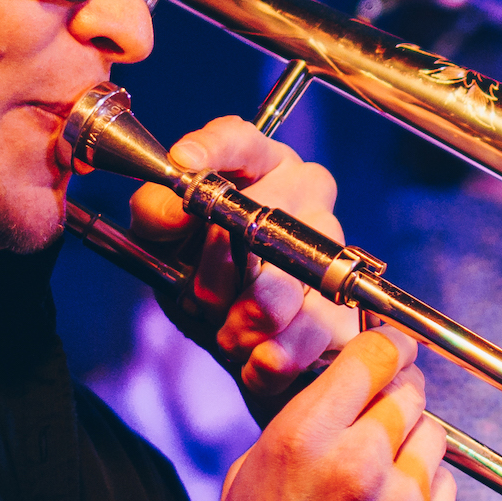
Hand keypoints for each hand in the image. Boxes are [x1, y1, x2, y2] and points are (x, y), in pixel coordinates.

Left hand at [128, 116, 361, 416]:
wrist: (241, 335)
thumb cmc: (200, 270)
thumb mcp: (162, 243)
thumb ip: (156, 215)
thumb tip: (172, 207)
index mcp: (256, 163)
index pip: (238, 138)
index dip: (211, 148)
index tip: (183, 161)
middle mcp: (302, 190)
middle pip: (261, 220)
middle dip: (219, 272)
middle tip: (201, 299)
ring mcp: (329, 241)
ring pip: (286, 282)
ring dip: (245, 319)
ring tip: (228, 333)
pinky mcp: (345, 299)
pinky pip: (311, 327)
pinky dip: (275, 355)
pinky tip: (255, 362)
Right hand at [189, 326, 458, 500]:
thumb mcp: (248, 476)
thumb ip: (301, 424)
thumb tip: (343, 385)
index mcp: (304, 438)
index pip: (373, 355)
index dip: (386, 346)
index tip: (392, 348)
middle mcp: (360, 463)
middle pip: (409, 393)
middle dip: (396, 398)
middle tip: (381, 418)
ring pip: (433, 437)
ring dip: (411, 446)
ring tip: (380, 479)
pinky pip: (446, 489)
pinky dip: (425, 495)